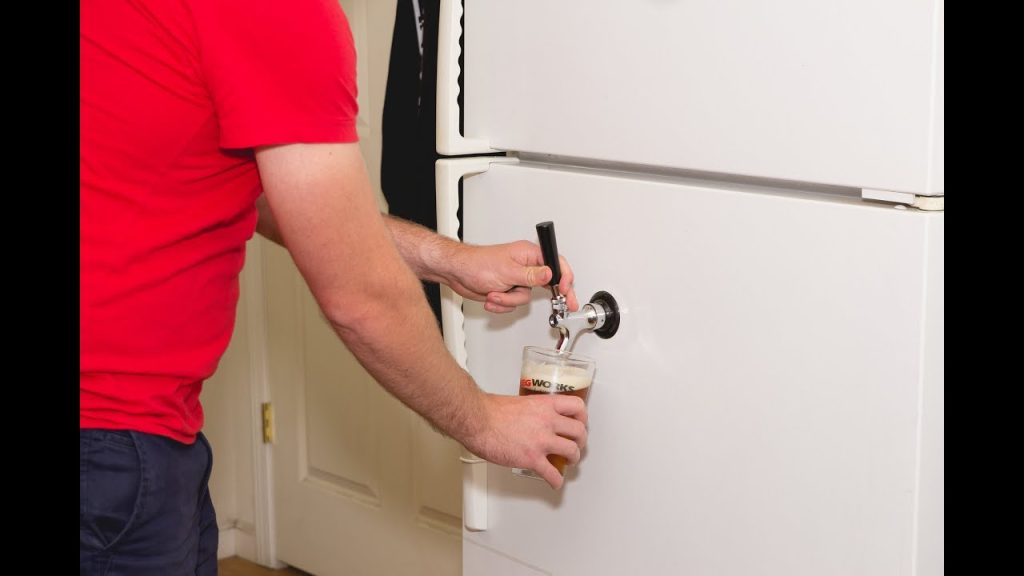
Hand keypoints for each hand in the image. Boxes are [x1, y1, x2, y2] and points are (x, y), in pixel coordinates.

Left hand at [447, 240, 579, 312]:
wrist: (458, 273)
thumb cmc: (477, 264)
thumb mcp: (508, 271)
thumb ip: (531, 275)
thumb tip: (550, 274)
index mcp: (529, 254)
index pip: (555, 263)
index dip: (564, 277)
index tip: (566, 289)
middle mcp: (525, 266)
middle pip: (546, 283)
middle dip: (545, 295)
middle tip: (566, 304)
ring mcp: (517, 279)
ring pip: (525, 298)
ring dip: (508, 300)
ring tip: (495, 294)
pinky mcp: (508, 290)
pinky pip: (513, 304)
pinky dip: (502, 304)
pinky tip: (491, 297)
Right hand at [463, 393, 588, 488]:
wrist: (478, 421)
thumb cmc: (491, 411)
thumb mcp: (521, 402)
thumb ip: (534, 410)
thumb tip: (535, 418)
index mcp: (546, 405)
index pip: (577, 407)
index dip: (582, 418)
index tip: (580, 423)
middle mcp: (548, 421)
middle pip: (579, 432)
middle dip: (580, 441)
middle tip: (576, 445)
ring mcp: (542, 441)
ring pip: (572, 452)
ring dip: (573, 459)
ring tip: (568, 462)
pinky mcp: (533, 458)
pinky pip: (552, 473)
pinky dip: (556, 481)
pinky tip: (554, 482)